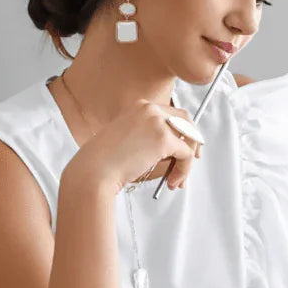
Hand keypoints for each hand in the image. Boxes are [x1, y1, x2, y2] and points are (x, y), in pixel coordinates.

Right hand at [72, 100, 201, 192]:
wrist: (94, 171)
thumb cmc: (105, 161)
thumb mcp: (129, 139)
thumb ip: (149, 137)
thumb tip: (175, 148)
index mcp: (140, 106)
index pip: (172, 113)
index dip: (183, 130)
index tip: (186, 146)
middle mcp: (149, 109)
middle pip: (186, 120)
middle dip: (193, 141)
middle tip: (192, 159)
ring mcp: (157, 122)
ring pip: (189, 138)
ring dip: (187, 161)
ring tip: (176, 178)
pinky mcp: (163, 139)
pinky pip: (186, 155)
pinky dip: (184, 170)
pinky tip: (173, 181)